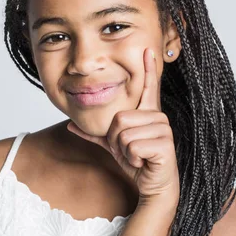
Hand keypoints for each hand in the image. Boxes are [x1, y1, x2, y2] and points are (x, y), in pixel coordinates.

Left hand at [67, 47, 179, 204]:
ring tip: (138, 156)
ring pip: (123, 134)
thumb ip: (94, 134)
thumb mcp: (112, 147)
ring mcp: (163, 129)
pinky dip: (132, 159)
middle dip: (115, 140)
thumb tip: (70, 124)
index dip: (147, 69)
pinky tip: (144, 163)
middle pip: (118, 118)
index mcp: (147, 114)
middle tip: (129, 151)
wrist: (152, 186)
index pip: (148, 87)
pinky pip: (132, 147)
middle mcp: (157, 117)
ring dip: (124, 151)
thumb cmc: (137, 163)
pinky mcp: (165, 144)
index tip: (148, 49)